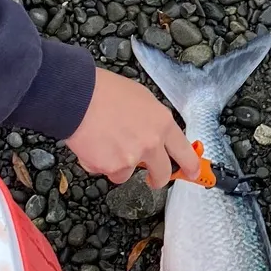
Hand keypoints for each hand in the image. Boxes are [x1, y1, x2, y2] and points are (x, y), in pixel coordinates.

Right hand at [64, 68, 201, 188]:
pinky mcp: (109, 167)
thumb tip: (157, 137)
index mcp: (162, 124)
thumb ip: (153, 122)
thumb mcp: (142, 99)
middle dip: (158, 178)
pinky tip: (92, 144)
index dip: (191, 166)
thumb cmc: (105, 91)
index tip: (194, 174)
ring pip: (127, 174)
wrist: (76, 96)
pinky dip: (98, 162)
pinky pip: (105, 171)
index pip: (184, 152)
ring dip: (118, 165)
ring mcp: (130, 158)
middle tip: (153, 178)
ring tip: (105, 143)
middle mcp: (150, 144)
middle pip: (162, 173)